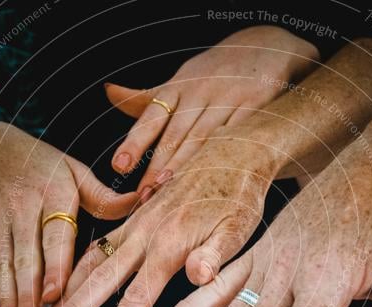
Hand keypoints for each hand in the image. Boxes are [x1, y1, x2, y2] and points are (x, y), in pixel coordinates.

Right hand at [0, 121, 137, 306]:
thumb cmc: (39, 164)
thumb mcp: (72, 170)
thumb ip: (104, 197)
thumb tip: (145, 201)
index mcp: (54, 194)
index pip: (55, 236)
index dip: (54, 268)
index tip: (53, 296)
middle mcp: (22, 208)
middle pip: (26, 258)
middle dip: (28, 295)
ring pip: (3, 265)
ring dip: (8, 299)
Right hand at [35, 133, 280, 306]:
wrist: (234, 153)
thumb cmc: (240, 196)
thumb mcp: (239, 227)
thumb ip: (216, 254)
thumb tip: (196, 275)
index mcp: (170, 244)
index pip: (138, 294)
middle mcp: (146, 234)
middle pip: (102, 277)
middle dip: (72, 306)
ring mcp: (138, 223)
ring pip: (95, 257)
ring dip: (68, 284)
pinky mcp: (139, 215)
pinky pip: (102, 242)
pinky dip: (81, 263)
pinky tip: (69, 277)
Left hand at [106, 26, 317, 200]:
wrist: (263, 47)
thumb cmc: (213, 73)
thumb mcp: (179, 80)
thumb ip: (146, 96)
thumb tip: (108, 92)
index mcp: (178, 88)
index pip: (151, 118)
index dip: (135, 142)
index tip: (119, 165)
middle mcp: (199, 92)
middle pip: (175, 134)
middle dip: (157, 165)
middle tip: (143, 195)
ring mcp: (228, 98)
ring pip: (202, 138)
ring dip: (184, 166)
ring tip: (168, 191)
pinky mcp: (255, 106)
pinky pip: (235, 135)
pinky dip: (222, 155)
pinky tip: (211, 176)